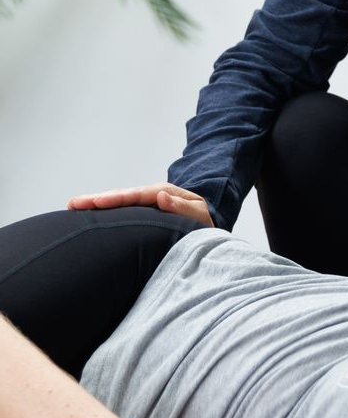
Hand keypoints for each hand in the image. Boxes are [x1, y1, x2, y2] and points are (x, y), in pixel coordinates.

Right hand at [67, 183, 213, 226]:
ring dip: (95, 204)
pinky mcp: (140, 213)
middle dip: (97, 199)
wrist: (205, 224)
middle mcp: (150, 195)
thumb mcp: (198, 215)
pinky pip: (120, 211)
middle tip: (73, 203)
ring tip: (72, 207)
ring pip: (117, 203)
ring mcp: (144, 203)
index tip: (96, 202)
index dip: (115, 200)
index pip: (135, 196)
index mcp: (163, 193)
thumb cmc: (203, 223)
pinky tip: (87, 215)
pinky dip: (103, 211)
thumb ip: (182, 207)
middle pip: (120, 197)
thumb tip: (160, 196)